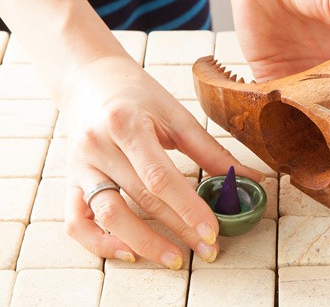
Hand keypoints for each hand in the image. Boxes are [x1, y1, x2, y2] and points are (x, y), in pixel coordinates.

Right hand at [62, 55, 263, 267]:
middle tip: (207, 249)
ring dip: (143, 243)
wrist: (91, 80)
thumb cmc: (138, 94)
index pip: (159, 176)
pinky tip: (129, 252)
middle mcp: (98, 146)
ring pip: (108, 215)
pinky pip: (76, 221)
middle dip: (178, 229)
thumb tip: (248, 178)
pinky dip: (99, 243)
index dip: (188, 207)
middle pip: (141, 198)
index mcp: (126, 123)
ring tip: (175, 258)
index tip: (212, 231)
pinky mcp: (71, 179)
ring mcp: (80, 166)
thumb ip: (209, 149)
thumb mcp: (175, 114)